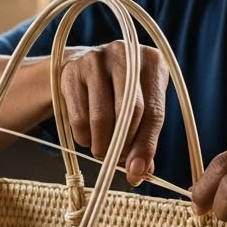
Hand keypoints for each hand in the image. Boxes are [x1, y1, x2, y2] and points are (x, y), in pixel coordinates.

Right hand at [60, 42, 167, 185]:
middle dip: (123, 146)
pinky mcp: (72, 70)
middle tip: (116, 163)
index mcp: (153, 62)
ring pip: (102, 117)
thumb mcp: (138, 109)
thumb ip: (144, 139)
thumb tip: (139, 172)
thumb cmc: (117, 94)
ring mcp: (97, 59)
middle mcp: (127, 54)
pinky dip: (83, 136)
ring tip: (101, 151)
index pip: (154, 111)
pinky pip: (79, 116)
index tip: (137, 171)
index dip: (146, 145)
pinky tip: (87, 135)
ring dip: (102, 145)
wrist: (79, 70)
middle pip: (130, 112)